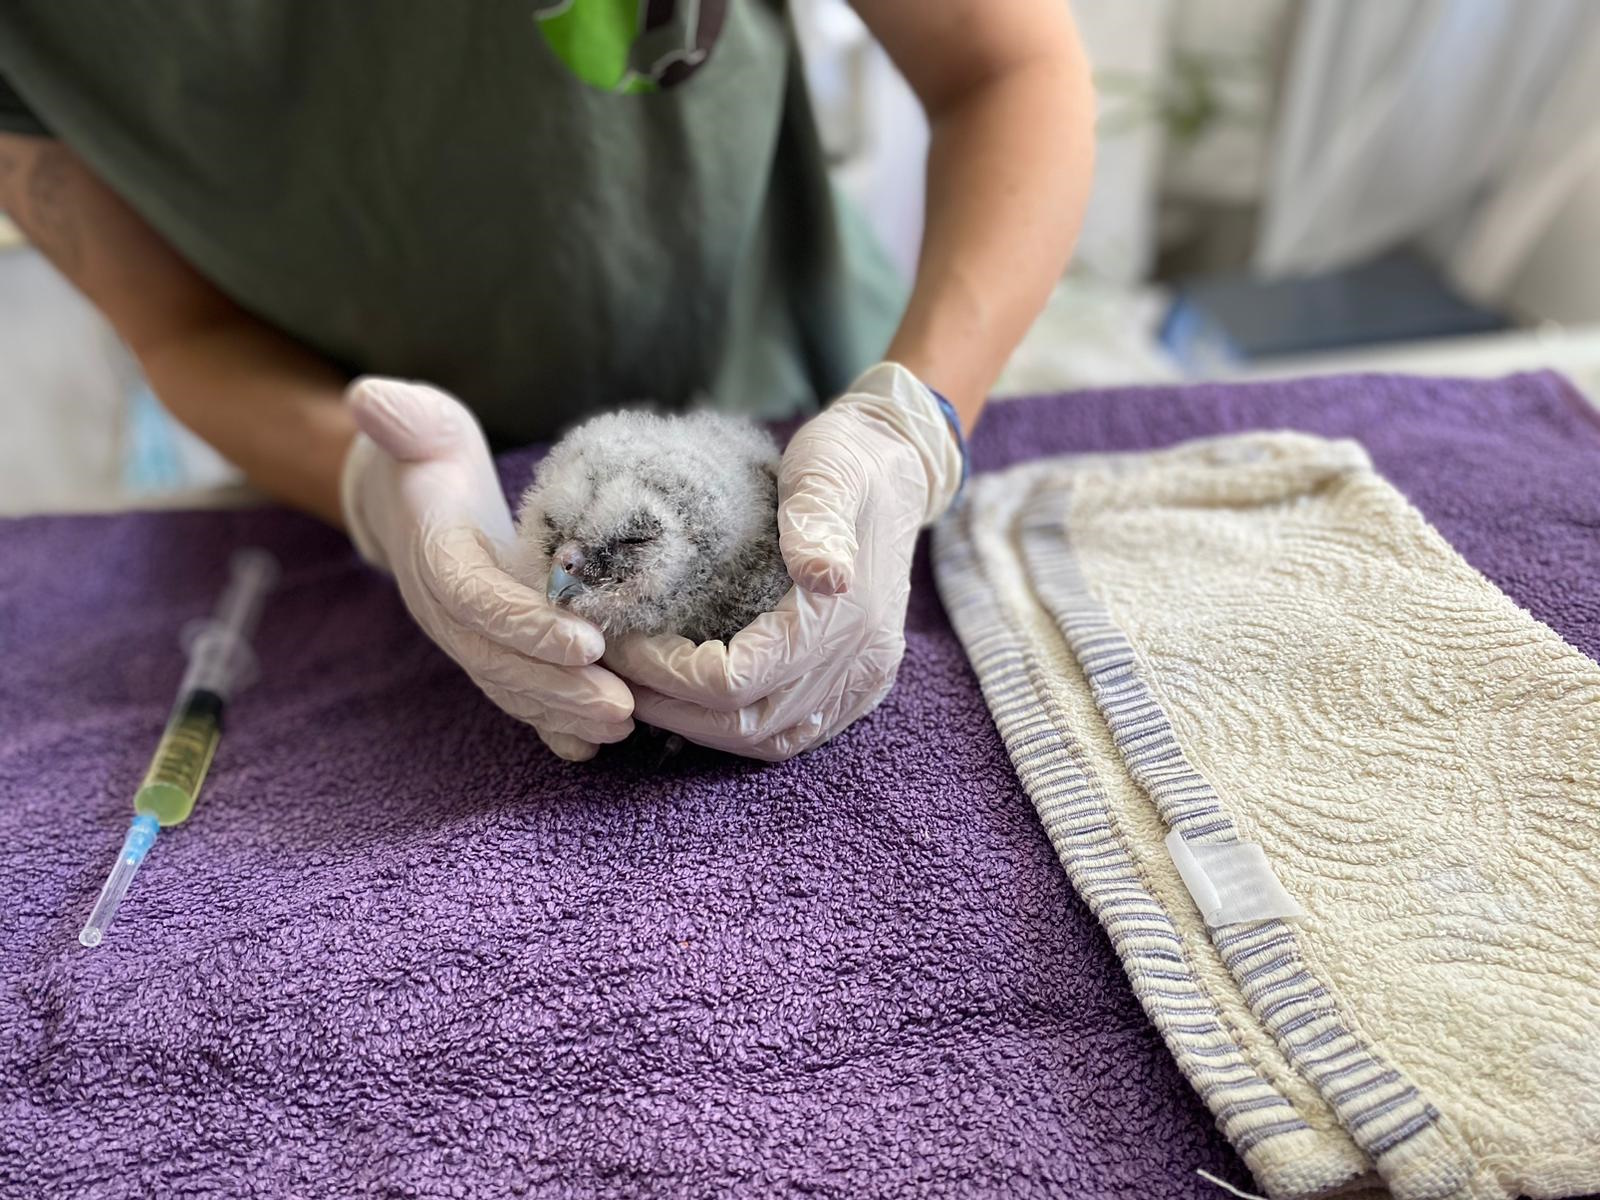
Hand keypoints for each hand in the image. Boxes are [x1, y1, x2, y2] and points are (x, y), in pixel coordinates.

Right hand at [340, 377, 633, 760]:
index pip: (474, 600)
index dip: (525, 625)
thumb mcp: (421, 424)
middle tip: (621, 706)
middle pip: (496, 659)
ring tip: (624, 723)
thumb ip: (405, 415)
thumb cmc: (427, 455)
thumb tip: (370, 398)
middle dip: (558, 688)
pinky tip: (590, 748)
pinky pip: (515, 694)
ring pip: (508, 685)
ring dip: (563, 711)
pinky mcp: (488, 649)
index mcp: (433, 555)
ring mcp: (465, 636)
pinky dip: (550, 725)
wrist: (405, 497)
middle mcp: (445, 608)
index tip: (586, 643)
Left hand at [605, 363, 965, 760]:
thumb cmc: (849, 460)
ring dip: (703, 728)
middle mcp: (860, 661)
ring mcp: (866, 679)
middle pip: (749, 725)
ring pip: (772, 740)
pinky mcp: (862, 683)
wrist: (900, 464)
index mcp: (844, 615)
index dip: (668, 674)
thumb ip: (819, 517)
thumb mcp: (827, 468)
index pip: (737, 681)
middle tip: (615, 676)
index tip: (624, 640)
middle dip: (672, 708)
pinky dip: (742, 728)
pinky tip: (700, 702)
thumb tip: (824, 573)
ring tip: (649, 692)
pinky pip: (797, 732)